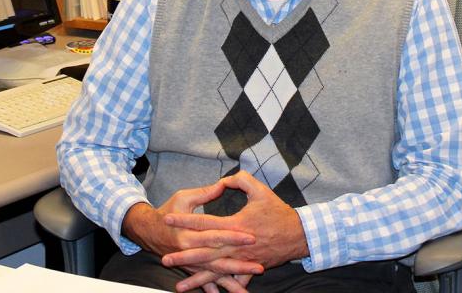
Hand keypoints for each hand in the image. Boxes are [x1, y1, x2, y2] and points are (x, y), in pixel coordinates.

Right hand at [121, 182, 262, 283]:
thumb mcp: (183, 197)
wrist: (149, 230)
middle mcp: (190, 252)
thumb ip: (204, 193)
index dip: (234, 237)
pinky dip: (216, 289)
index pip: (216, 236)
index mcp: (189, 233)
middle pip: (218, 260)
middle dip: (239, 264)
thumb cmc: (168, 211)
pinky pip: (204, 282)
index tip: (251, 238)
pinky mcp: (190, 268)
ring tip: (246, 289)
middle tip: (259, 266)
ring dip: (231, 282)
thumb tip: (223, 184)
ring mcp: (190, 263)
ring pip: (214, 275)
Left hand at [163, 170, 309, 289]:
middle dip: (184, 256)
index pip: (204, 222)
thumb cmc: (278, 212)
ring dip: (196, 279)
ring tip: (179, 286)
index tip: (168, 218)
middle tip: (164, 258)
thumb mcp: (260, 191)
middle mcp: (235, 246)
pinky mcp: (249, 268)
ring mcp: (241, 260)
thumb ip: (241, 181)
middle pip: (205, 252)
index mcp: (235, 225)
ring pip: (215, 272)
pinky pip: (232, 280)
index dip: (185, 220)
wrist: (297, 235)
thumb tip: (225, 180)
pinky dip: (219, 288)